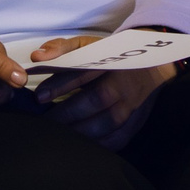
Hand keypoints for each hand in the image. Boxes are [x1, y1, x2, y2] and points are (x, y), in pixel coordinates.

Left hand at [33, 48, 174, 148]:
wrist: (152, 67)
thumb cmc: (112, 58)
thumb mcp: (89, 45)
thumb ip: (62, 48)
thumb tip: (38, 57)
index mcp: (113, 62)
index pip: (85, 73)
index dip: (61, 85)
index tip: (40, 96)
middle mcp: (126, 84)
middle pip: (97, 99)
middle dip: (67, 113)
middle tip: (44, 122)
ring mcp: (134, 105)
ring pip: (108, 123)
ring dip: (80, 132)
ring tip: (58, 135)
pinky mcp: (138, 121)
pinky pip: (119, 138)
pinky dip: (98, 144)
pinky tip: (81, 144)